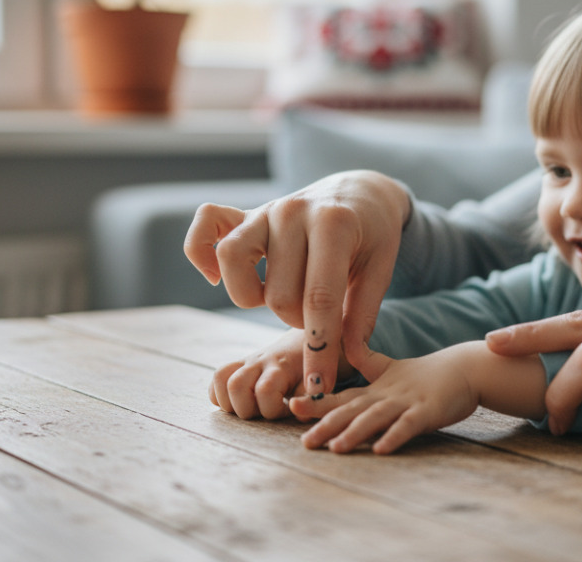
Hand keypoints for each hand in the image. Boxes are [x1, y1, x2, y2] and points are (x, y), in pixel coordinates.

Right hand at [185, 170, 410, 396]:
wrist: (358, 192)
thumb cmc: (372, 236)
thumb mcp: (380, 269)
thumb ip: (364, 314)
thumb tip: (349, 359)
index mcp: (333, 224)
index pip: (320, 299)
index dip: (320, 350)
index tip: (320, 388)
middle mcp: (292, 211)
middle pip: (277, 294)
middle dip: (299, 323)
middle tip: (320, 316)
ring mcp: (264, 210)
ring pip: (234, 268)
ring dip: (256, 297)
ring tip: (283, 295)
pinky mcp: (243, 213)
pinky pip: (203, 229)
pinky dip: (200, 255)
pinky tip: (217, 277)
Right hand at [209, 328, 306, 419]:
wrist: (306, 344)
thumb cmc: (314, 368)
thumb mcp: (319, 383)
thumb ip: (311, 398)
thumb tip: (300, 415)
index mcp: (281, 367)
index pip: (265, 390)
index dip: (273, 409)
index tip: (285, 410)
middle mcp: (260, 362)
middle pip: (236, 385)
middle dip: (247, 409)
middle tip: (264, 410)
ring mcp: (247, 362)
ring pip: (221, 378)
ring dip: (229, 402)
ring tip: (249, 407)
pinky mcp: (239, 365)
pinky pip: (217, 378)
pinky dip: (220, 394)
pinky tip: (239, 402)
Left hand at [290, 347, 481, 454]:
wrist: (464, 369)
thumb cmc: (426, 374)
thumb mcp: (390, 369)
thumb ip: (365, 362)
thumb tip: (342, 349)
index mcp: (374, 389)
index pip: (341, 397)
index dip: (317, 402)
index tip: (292, 406)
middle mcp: (385, 394)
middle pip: (352, 410)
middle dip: (327, 424)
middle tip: (305, 441)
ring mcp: (406, 402)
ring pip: (376, 418)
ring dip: (355, 433)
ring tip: (336, 448)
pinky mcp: (427, 411)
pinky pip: (408, 426)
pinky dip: (394, 437)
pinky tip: (381, 450)